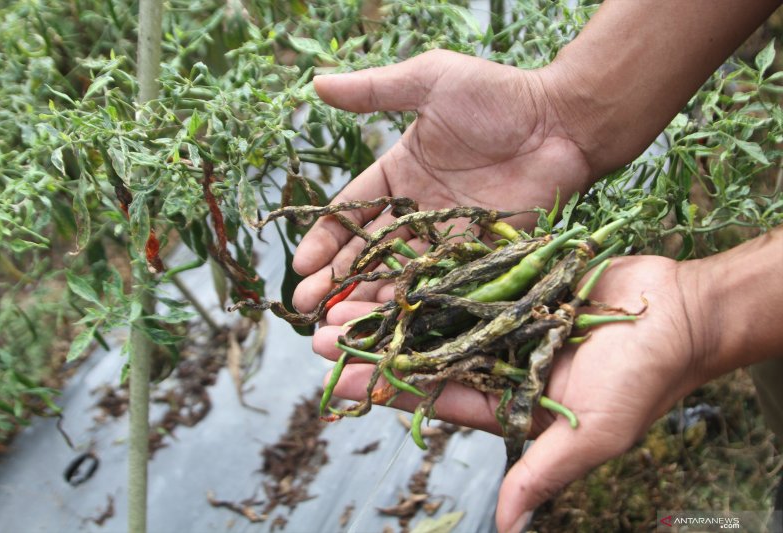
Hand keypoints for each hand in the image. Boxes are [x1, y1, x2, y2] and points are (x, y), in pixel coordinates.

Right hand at [292, 50, 593, 310]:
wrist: (562, 122)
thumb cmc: (498, 96)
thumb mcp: (428, 81)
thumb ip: (373, 90)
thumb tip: (315, 84)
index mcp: (400, 173)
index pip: (351, 211)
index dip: (324, 237)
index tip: (301, 263)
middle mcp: (418, 210)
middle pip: (366, 251)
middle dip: (334, 279)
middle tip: (304, 307)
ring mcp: (448, 236)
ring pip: (397, 274)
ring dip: (365, 299)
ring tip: (333, 325)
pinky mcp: (478, 255)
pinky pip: (439, 284)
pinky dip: (413, 303)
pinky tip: (386, 324)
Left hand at [311, 255, 712, 531]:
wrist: (680, 315)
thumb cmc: (643, 380)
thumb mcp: (593, 433)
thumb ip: (544, 469)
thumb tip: (506, 524)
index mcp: (504, 397)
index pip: (429, 396)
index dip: (380, 389)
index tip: (332, 381)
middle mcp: (495, 356)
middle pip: (421, 351)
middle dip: (372, 345)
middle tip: (319, 335)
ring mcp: (504, 316)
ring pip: (434, 311)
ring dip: (390, 305)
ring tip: (340, 297)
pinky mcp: (517, 278)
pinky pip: (464, 272)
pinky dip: (427, 268)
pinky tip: (391, 260)